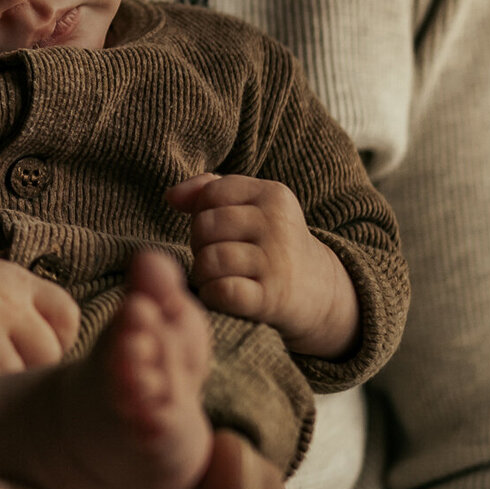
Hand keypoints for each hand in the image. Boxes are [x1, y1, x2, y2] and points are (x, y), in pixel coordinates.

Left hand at [168, 173, 359, 357]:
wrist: (318, 291)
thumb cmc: (270, 244)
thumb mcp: (252, 207)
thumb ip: (208, 190)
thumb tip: (171, 197)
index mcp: (273, 194)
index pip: (211, 193)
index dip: (202, 213)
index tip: (219, 231)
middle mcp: (278, 224)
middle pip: (205, 226)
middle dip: (200, 244)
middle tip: (216, 257)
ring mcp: (277, 261)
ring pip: (209, 260)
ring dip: (204, 273)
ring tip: (218, 277)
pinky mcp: (272, 297)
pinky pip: (221, 291)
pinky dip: (212, 295)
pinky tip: (223, 295)